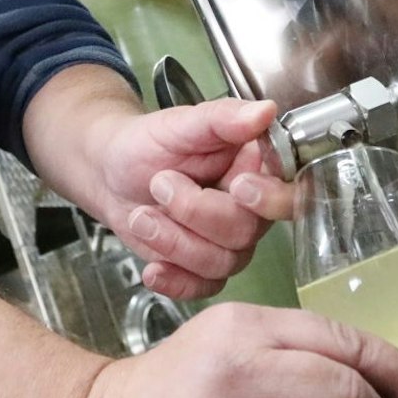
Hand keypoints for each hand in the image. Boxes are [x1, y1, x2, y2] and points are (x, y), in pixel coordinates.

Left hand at [96, 97, 293, 298]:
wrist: (110, 172)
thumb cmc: (149, 143)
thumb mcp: (181, 123)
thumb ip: (223, 118)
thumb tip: (265, 111)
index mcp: (256, 169)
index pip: (287, 193)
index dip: (269, 198)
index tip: (238, 186)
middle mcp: (250, 209)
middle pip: (245, 231)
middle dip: (194, 212)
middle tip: (159, 183)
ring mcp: (229, 242)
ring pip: (221, 262)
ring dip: (174, 242)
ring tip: (141, 216)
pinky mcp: (204, 267)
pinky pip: (202, 287)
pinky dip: (175, 281)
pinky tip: (153, 269)